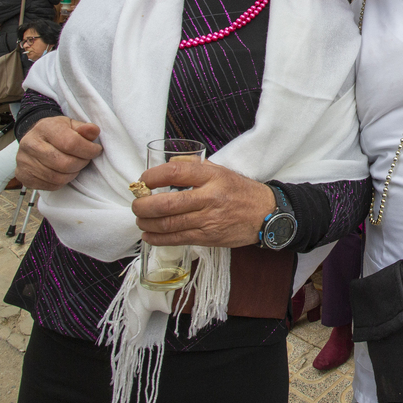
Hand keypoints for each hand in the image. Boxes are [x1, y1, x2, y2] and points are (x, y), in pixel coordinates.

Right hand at [15, 116, 102, 189]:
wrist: (34, 139)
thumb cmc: (56, 132)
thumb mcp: (70, 125)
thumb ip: (83, 129)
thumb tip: (93, 130)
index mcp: (44, 127)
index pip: (71, 143)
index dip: (88, 150)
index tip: (96, 150)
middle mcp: (30, 144)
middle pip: (64, 163)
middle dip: (81, 163)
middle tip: (85, 159)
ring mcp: (24, 161)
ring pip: (58, 177)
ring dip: (72, 174)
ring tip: (75, 166)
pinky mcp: (23, 176)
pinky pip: (50, 185)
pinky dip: (62, 182)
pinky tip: (63, 172)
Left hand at [133, 159, 275, 248]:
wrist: (266, 214)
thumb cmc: (240, 190)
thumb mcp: (220, 170)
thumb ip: (193, 165)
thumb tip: (167, 163)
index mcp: (212, 176)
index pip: (175, 173)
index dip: (153, 176)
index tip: (144, 180)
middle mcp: (210, 197)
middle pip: (167, 203)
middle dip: (144, 205)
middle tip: (136, 204)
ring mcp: (209, 220)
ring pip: (169, 224)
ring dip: (148, 223)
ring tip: (140, 219)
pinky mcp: (208, 237)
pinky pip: (178, 239)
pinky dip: (158, 238)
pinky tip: (149, 235)